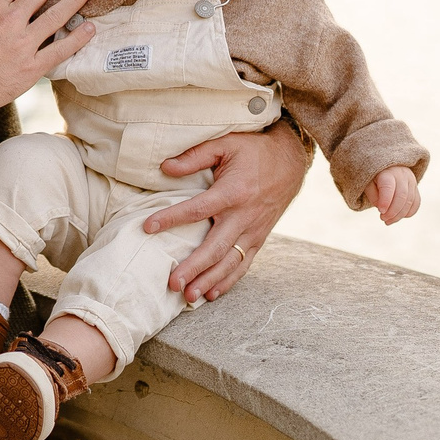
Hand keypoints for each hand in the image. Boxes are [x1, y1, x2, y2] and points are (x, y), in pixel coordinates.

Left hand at [145, 124, 309, 302]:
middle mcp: (244, 216)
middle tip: (172, 283)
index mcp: (232, 192)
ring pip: (229, 262)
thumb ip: (195, 156)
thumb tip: (165, 167)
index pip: (197, 210)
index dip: (171, 218)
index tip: (147, 227)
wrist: (291, 162)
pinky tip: (211, 293)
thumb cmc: (254, 151)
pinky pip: (243, 264)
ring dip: (209, 281)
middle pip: (215, 247)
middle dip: (193, 268)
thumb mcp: (225, 143)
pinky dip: (228, 281)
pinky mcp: (259, 238)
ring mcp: (253, 230)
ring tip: (189, 296)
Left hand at [367, 165, 421, 224]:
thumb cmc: (375, 177)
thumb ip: (373, 196)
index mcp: (388, 172)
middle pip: (402, 196)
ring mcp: (411, 181)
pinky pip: (416, 203)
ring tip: (388, 221)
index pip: (388, 187)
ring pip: (409, 201)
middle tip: (383, 218)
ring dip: (399, 215)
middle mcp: (402, 175)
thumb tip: (383, 209)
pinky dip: (408, 213)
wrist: (388, 167)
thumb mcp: (368, 183)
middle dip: (392, 211)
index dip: (385, 201)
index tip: (380, 211)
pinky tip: (398, 217)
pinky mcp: (416, 188)